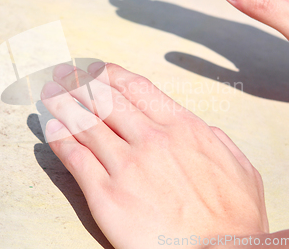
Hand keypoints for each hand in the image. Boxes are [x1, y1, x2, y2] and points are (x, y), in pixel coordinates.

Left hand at [41, 63, 267, 248]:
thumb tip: (199, 126)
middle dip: (79, 82)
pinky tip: (50, 128)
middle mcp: (152, 139)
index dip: (110, 73)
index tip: (96, 69)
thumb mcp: (239, 167)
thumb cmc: (235, 220)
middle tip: (63, 74)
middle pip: (104, 100)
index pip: (136, 88)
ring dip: (62, 103)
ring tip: (48, 93)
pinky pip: (76, 158)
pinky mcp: (107, 196)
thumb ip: (215, 140)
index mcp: (184, 128)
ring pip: (85, 123)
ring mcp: (127, 166)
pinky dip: (60, 139)